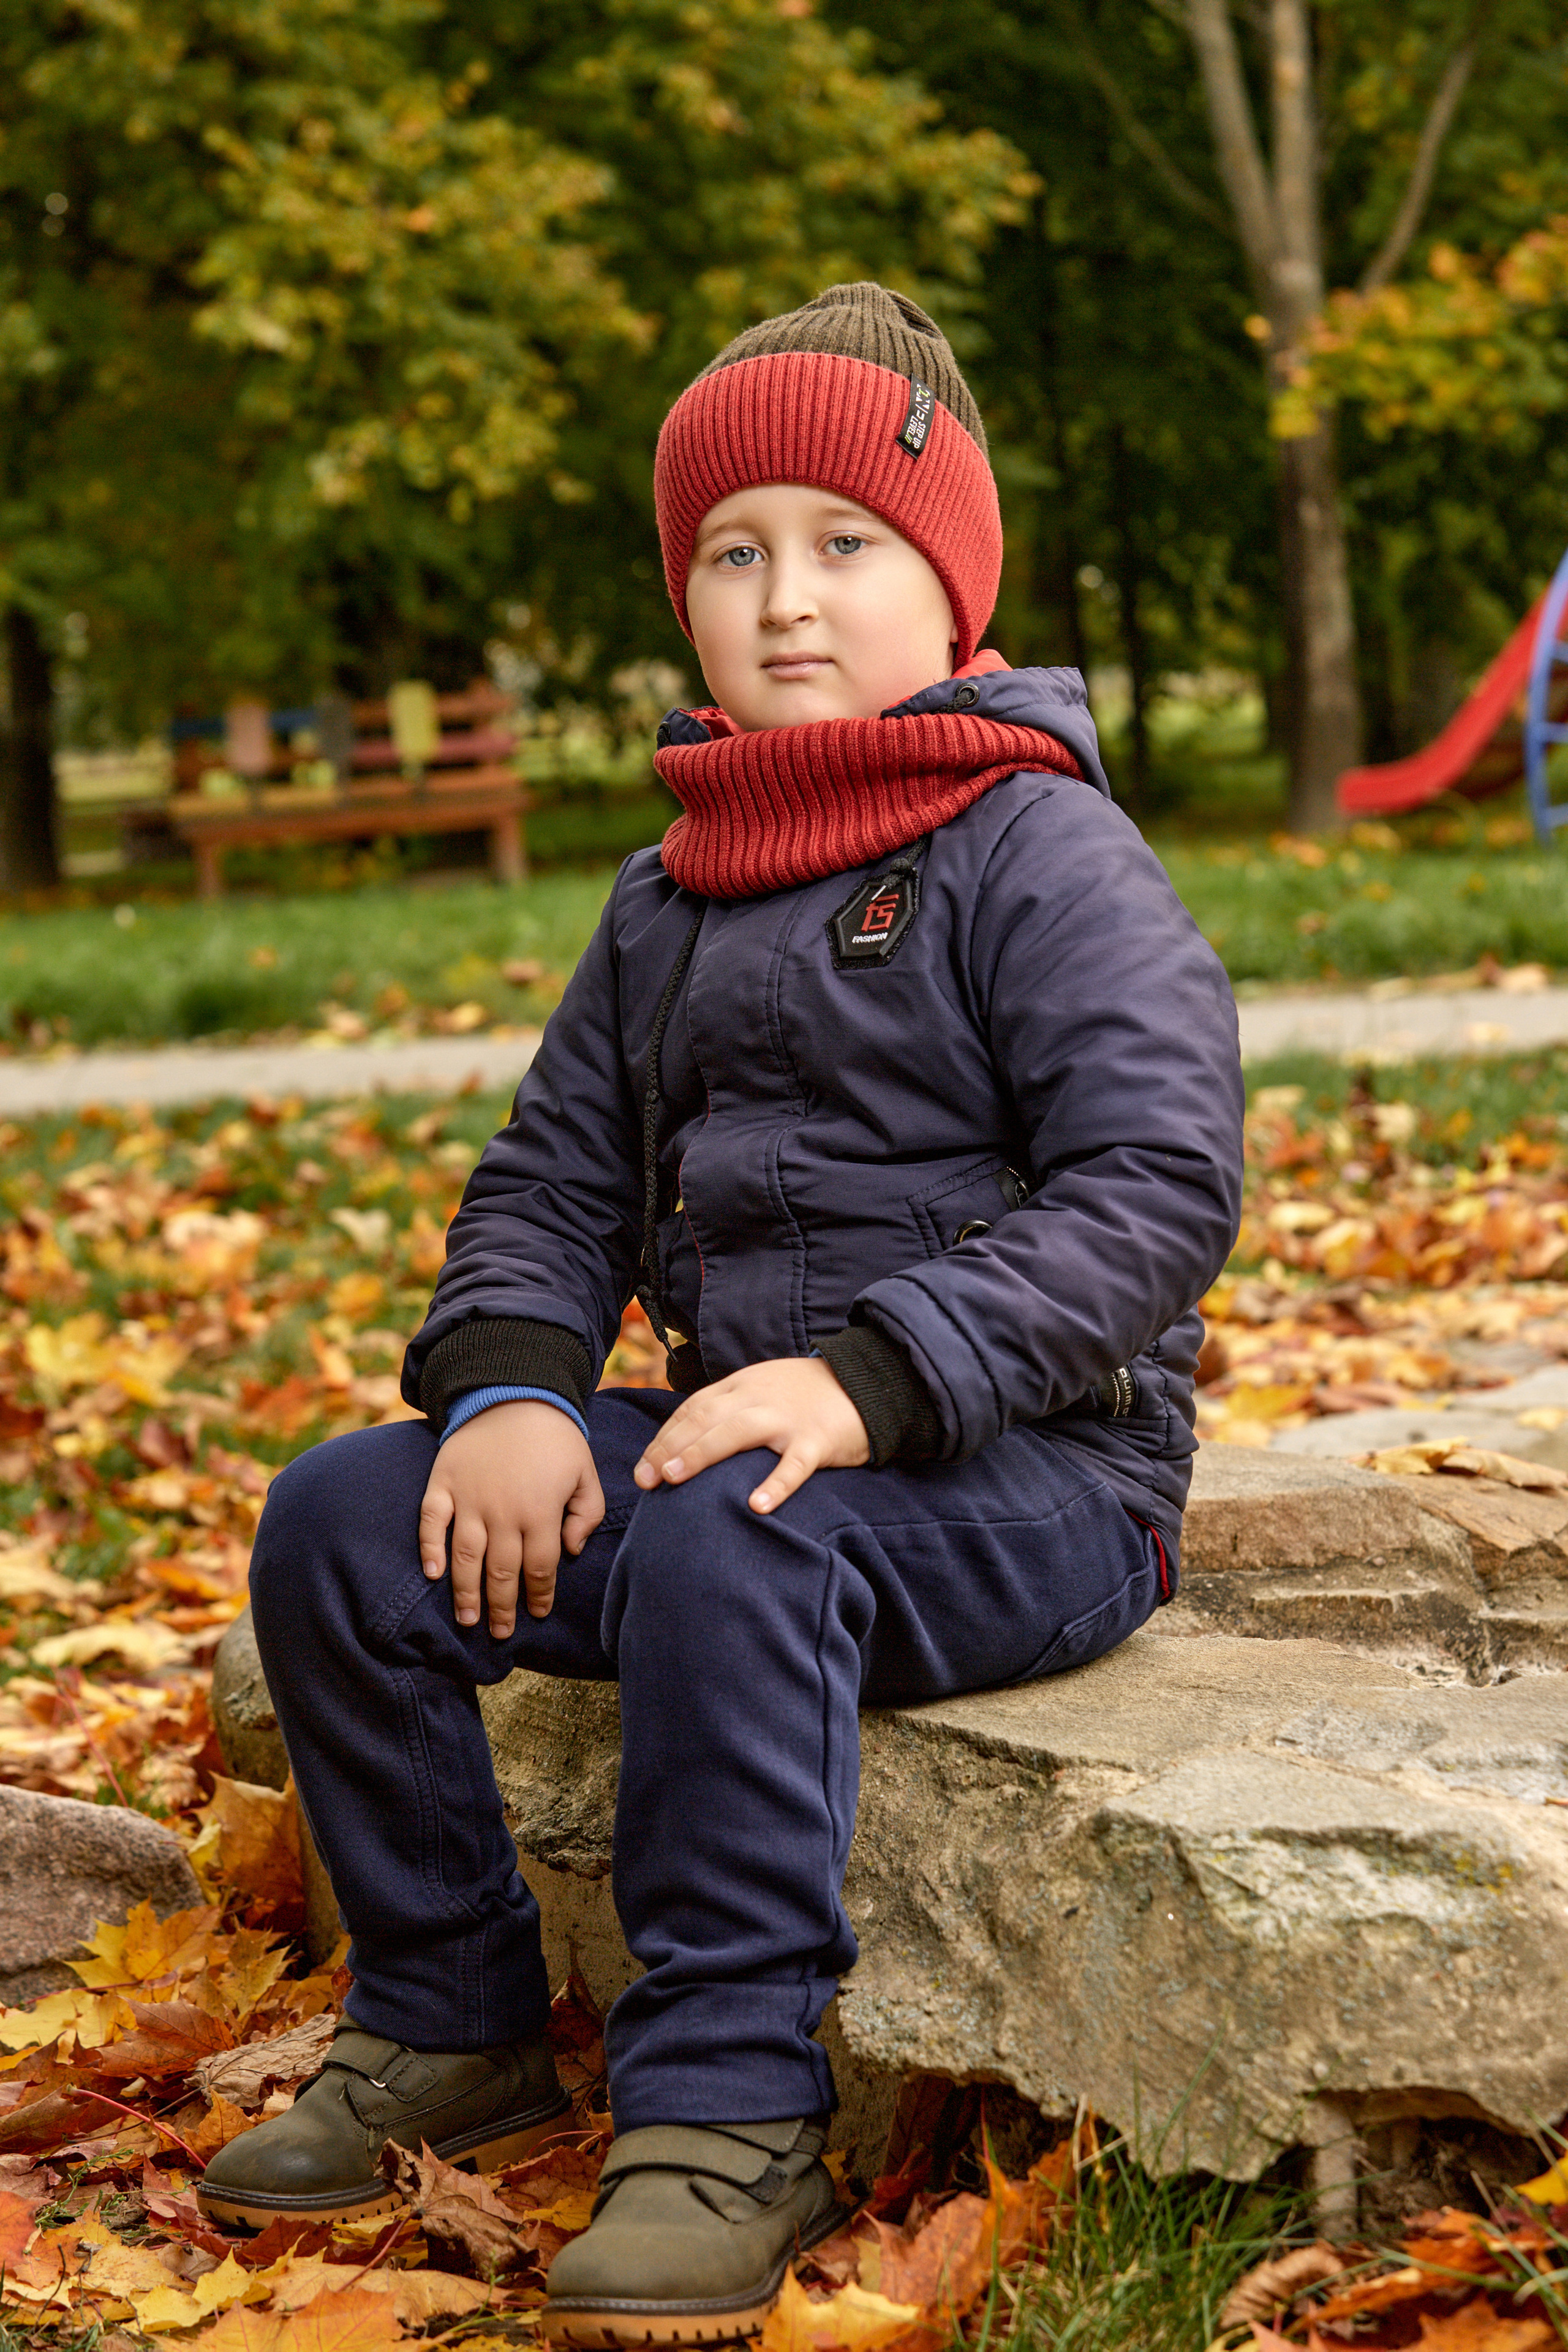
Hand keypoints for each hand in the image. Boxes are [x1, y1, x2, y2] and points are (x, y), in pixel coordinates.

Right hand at [419, 1402, 604, 1636]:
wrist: (514, 1391)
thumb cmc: (555, 1437)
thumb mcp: (585, 1472)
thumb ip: (585, 1513)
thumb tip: (571, 1551)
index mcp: (540, 1511)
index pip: (540, 1567)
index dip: (539, 1594)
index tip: (537, 1613)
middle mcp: (502, 1511)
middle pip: (501, 1571)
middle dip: (502, 1607)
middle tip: (499, 1632)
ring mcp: (469, 1498)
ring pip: (465, 1556)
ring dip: (466, 1591)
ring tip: (467, 1619)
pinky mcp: (443, 1482)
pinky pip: (432, 1521)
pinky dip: (429, 1548)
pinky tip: (432, 1573)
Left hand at [633, 1357, 869, 1513]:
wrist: (865, 1383)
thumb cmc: (804, 1397)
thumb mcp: (760, 1391)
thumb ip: (727, 1411)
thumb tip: (684, 1446)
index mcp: (741, 1387)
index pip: (692, 1410)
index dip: (664, 1438)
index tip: (642, 1469)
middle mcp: (758, 1398)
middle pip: (706, 1418)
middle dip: (671, 1447)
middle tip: (646, 1479)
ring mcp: (788, 1418)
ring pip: (739, 1432)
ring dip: (703, 1453)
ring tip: (675, 1478)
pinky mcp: (818, 1440)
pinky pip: (795, 1464)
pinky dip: (776, 1484)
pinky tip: (757, 1506)